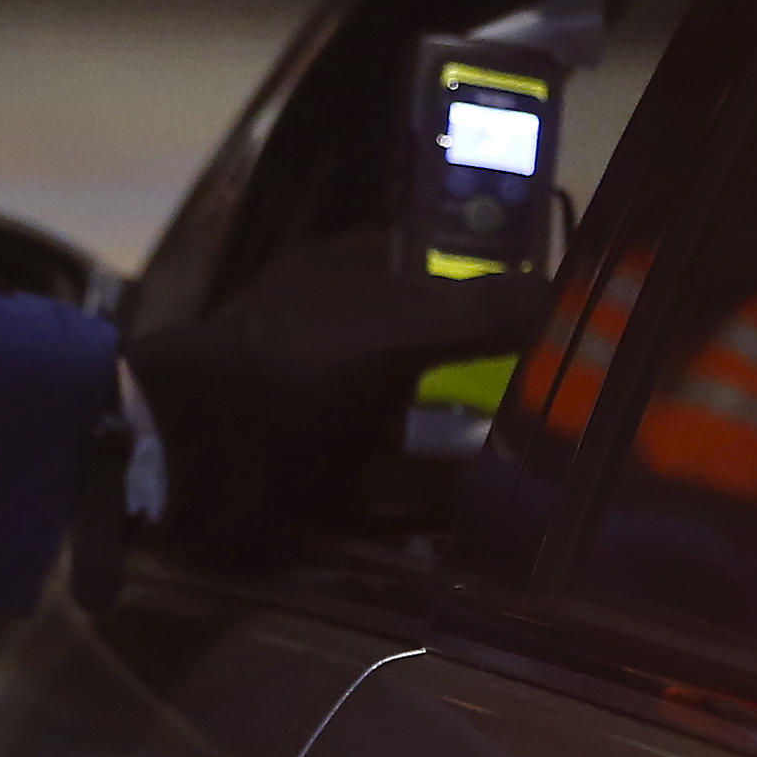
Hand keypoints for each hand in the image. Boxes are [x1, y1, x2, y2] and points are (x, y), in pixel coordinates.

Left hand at [119, 233, 551, 555]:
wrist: (191, 451)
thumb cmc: (291, 363)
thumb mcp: (393, 325)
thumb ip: (477, 311)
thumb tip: (562, 292)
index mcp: (349, 271)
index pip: (436, 253)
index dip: (493, 270)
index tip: (559, 301)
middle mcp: (342, 327)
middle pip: (436, 338)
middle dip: (494, 364)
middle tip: (565, 389)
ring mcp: (329, 397)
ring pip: (418, 408)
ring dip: (470, 431)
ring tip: (544, 453)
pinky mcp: (321, 461)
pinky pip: (391, 473)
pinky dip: (430, 489)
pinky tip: (484, 503)